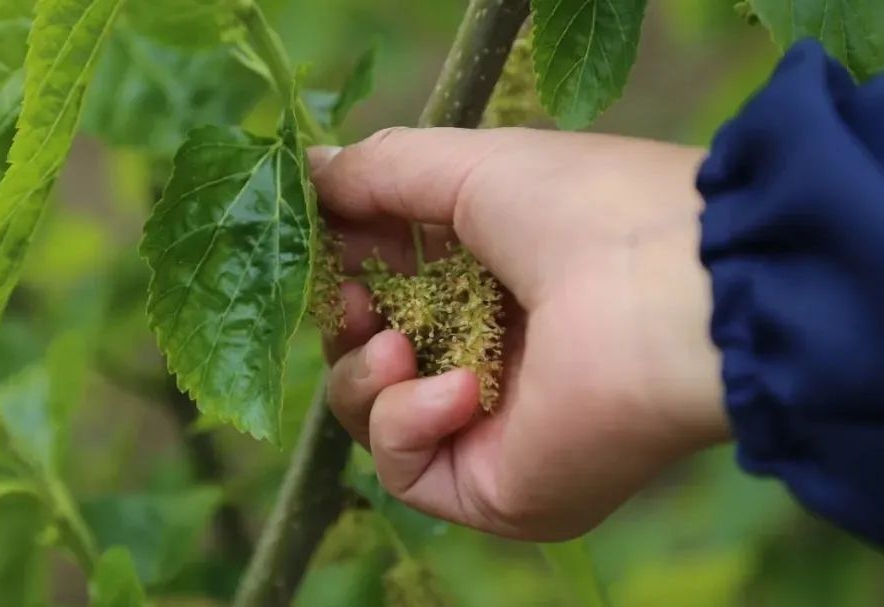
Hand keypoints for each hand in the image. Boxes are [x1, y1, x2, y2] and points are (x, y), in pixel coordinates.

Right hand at [310, 127, 729, 540]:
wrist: (678, 297)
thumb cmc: (584, 213)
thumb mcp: (468, 167)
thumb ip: (381, 171)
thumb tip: (308, 171)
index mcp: (496, 283)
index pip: (392, 288)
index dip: (347, 268)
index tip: (323, 242)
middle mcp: (493, 357)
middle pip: (372, 356)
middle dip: (343, 325)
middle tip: (351, 298)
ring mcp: (492, 428)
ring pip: (373, 417)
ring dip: (362, 375)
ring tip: (394, 343)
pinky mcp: (495, 488)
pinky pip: (404, 470)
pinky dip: (405, 424)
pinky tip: (459, 390)